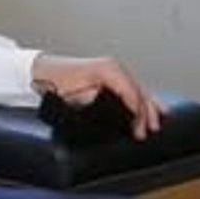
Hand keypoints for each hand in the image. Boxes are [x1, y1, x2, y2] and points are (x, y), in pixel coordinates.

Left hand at [31, 54, 164, 140]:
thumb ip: (99, 102)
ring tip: (158, 120)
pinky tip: (148, 106)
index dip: (138, 113)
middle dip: (146, 112)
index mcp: (109, 70)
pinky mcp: (108, 75)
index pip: (132, 93)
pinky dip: (139, 98)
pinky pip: (129, 87)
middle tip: (149, 131)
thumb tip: (116, 112)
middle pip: (139, 91)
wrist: (41, 72)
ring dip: (148, 105)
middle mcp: (113, 67)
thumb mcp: (77, 96)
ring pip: (137, 88)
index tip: (140, 129)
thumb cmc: (55, 82)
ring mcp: (111, 70)